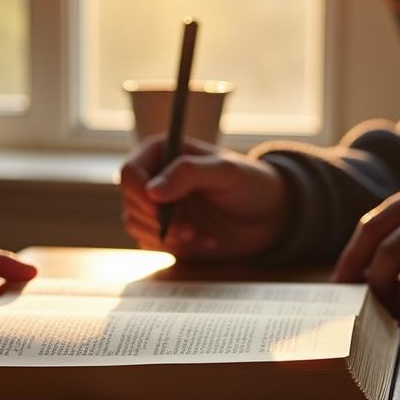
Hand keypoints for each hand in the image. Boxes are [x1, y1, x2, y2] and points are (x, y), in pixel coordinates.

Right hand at [120, 134, 287, 257]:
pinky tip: (203, 241)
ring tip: (200, 234)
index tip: (160, 210)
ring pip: (136, 225)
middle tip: (189, 228)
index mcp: (165, 152)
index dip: (140, 193)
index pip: (130, 171)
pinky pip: (150, 243)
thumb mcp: (226, 172)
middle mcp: (156, 178)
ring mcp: (158, 206)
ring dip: (167, 236)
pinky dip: (175, 247)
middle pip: (130, 201)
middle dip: (158, 220)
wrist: (270, 218)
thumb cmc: (252, 185)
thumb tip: (152, 189)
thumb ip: (188, 173)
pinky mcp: (164, 231)